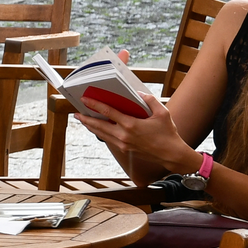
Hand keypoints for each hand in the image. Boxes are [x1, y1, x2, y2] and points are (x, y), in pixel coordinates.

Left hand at [75, 93, 198, 173]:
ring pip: (101, 134)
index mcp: (131, 125)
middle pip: (98, 126)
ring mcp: (122, 143)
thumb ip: (149, 100)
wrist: (170, 154)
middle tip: (76, 113)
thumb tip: (138, 93)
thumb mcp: (162, 112)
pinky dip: (100, 133)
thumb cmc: (167, 133)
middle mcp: (123, 135)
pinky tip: (97, 128)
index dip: (94, 105)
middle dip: (86, 119)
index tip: (84, 99)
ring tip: (83, 120)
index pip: (108, 112)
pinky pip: (108, 139)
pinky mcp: (124, 148)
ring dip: (90, 127)